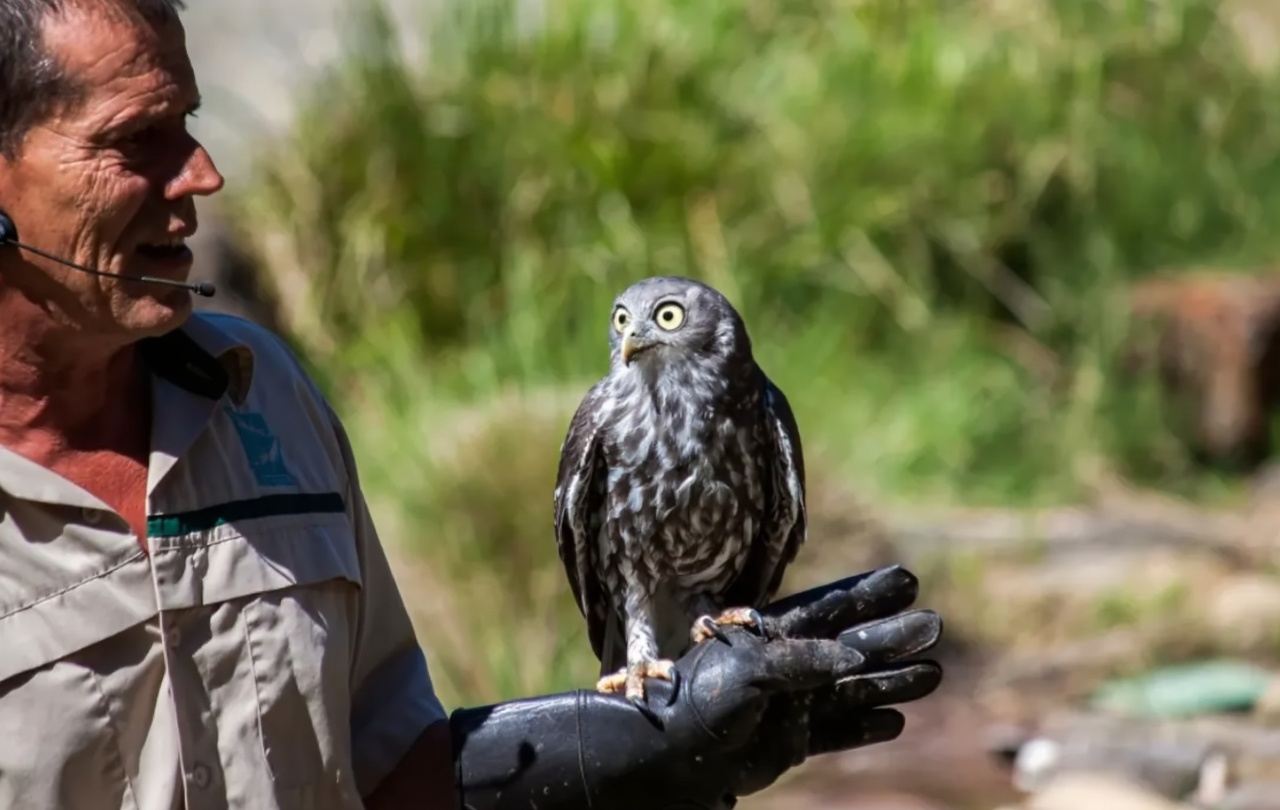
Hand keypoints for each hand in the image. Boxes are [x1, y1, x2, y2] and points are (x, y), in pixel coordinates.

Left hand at [624, 569, 941, 805]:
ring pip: (852, 688)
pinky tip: (896, 720)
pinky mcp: (791, 739)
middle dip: (891, 636)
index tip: (905, 579)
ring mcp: (792, 702)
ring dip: (890, 681)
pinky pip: (838, 730)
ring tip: (932, 673)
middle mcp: (788, 665)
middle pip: (851, 646)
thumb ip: (798, 661)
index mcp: (773, 635)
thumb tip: (851, 655)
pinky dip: (866, 726)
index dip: (868, 595)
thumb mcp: (747, 670)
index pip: (830, 609)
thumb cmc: (701, 699)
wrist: (672, 755)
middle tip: (934, 624)